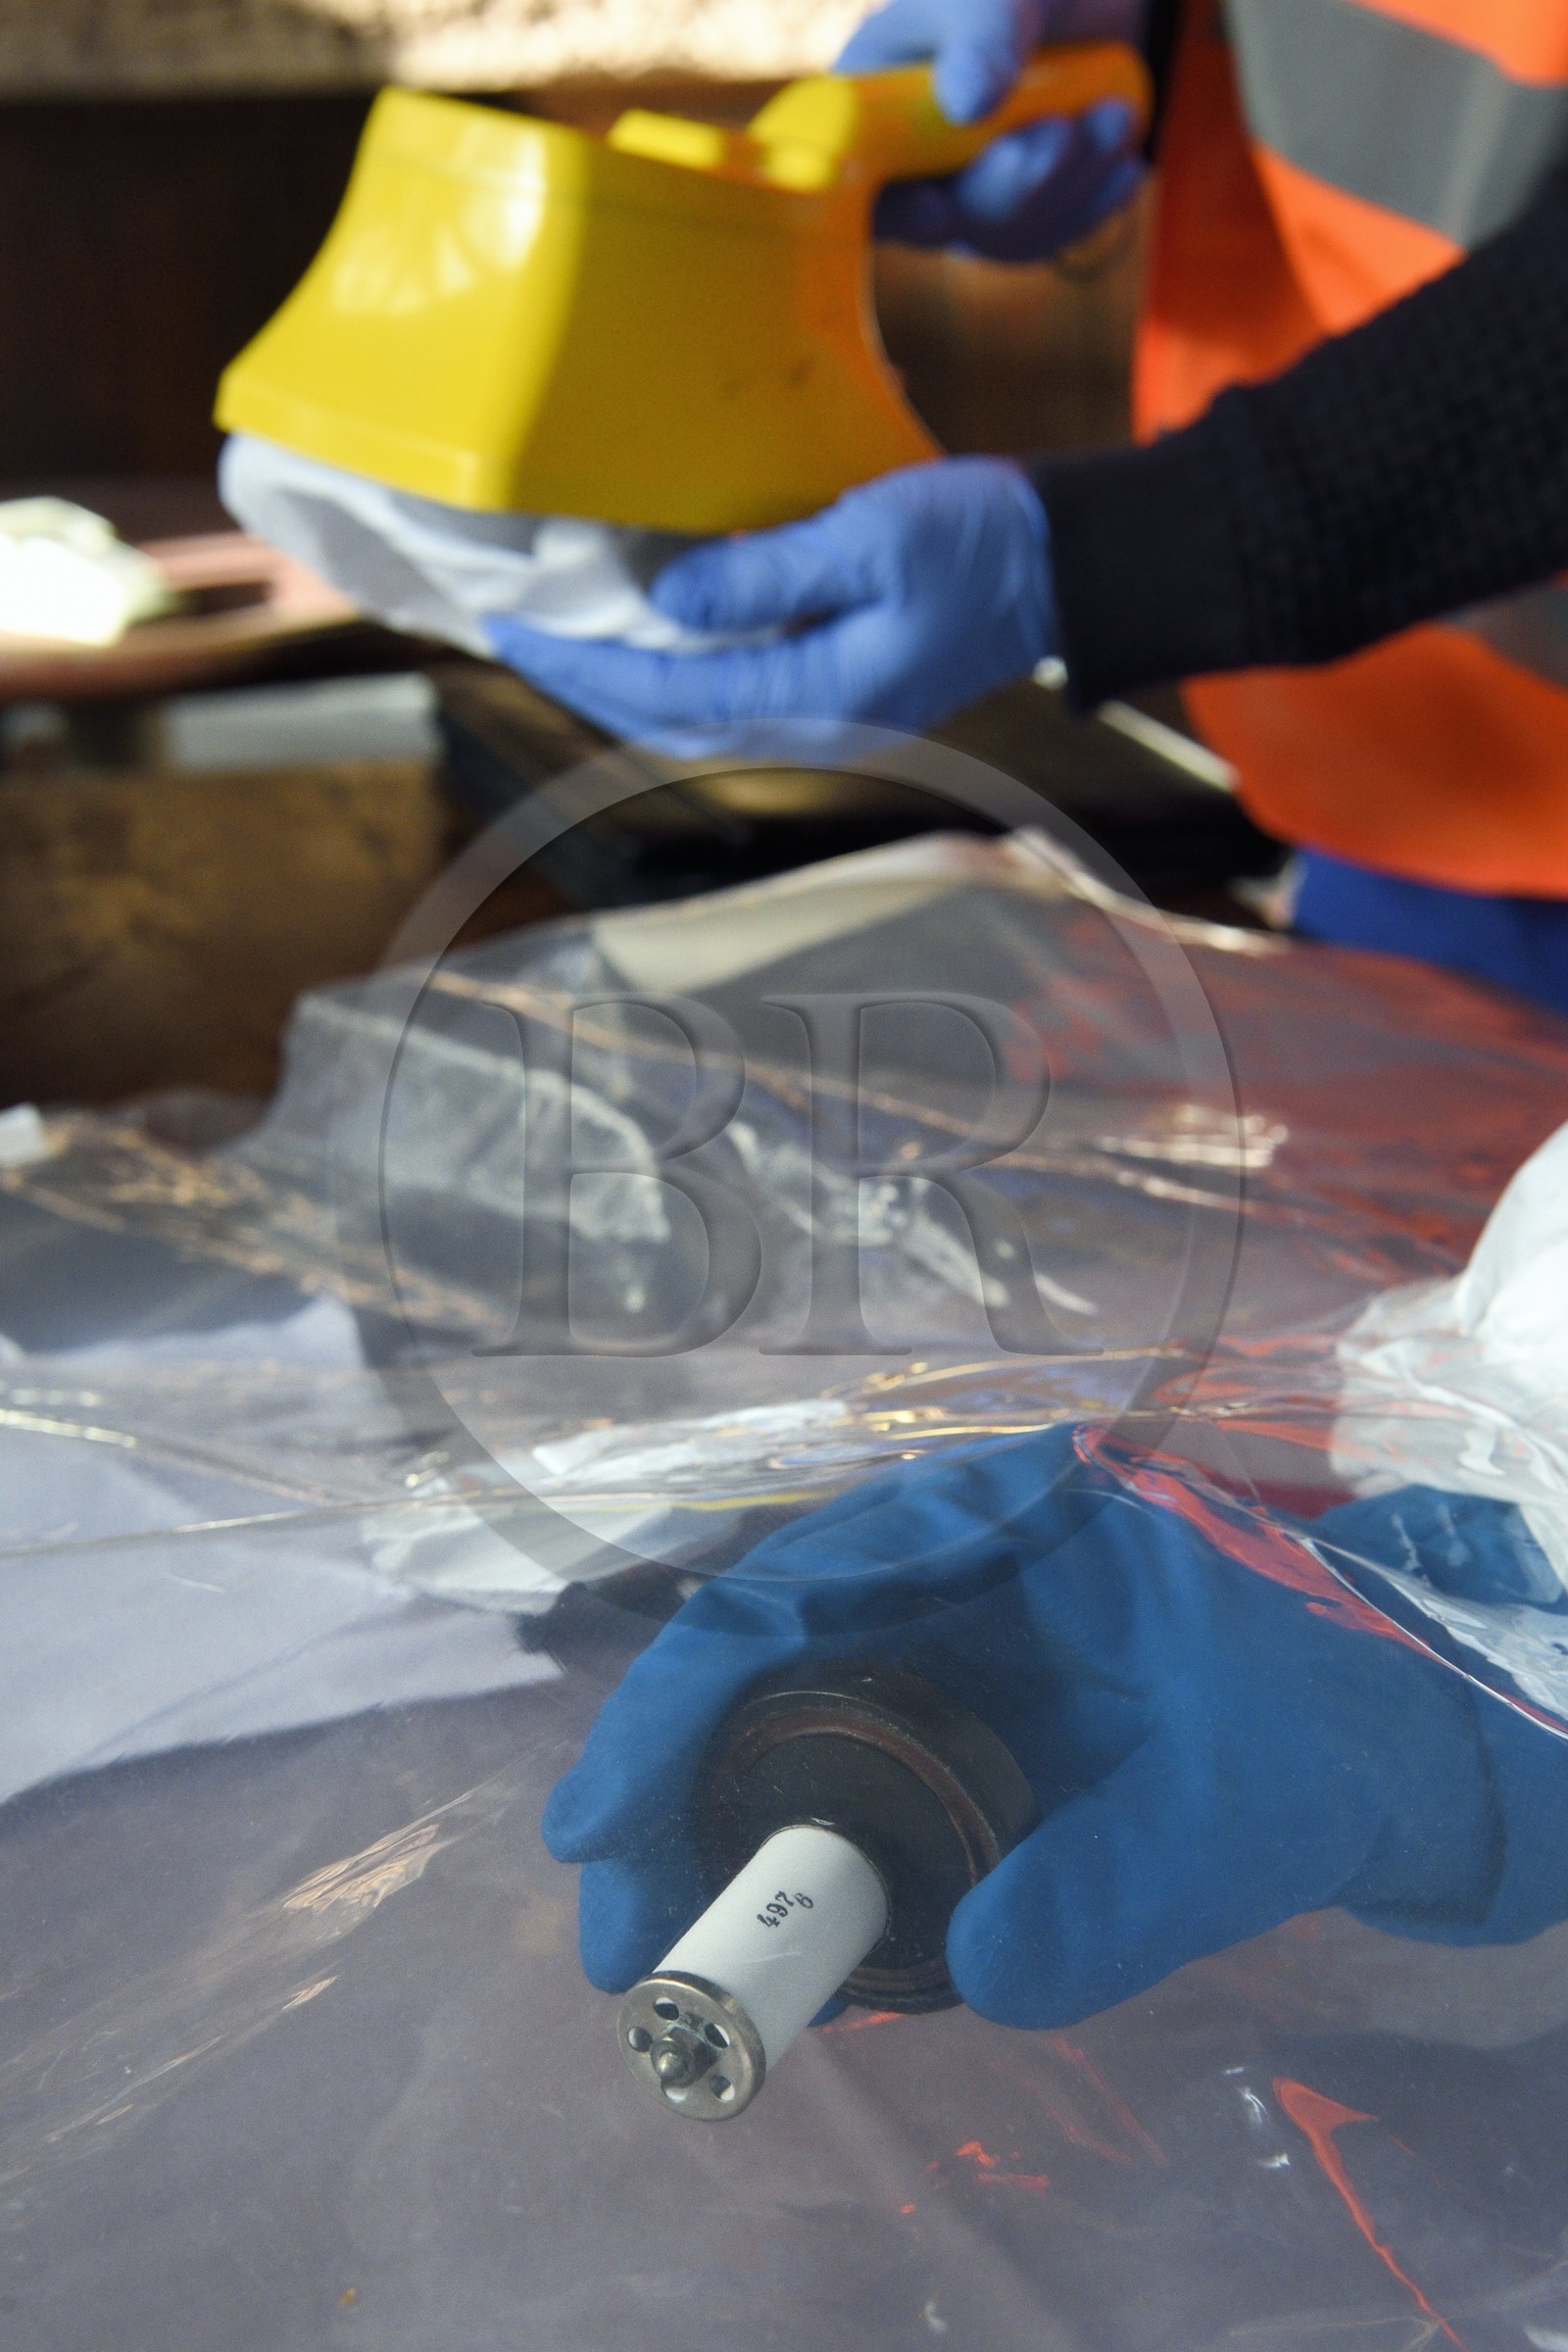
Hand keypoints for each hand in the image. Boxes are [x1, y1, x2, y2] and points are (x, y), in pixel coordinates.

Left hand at [486, 458, 1055, 743]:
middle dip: (586, 683)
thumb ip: (766, 576)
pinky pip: (734, 694)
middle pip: (667, 725)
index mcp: (816, 698)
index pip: (665, 698)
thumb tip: (669, 604)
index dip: (580, 668)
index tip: (512, 631)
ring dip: (626, 683)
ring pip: (698, 717)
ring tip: (566, 637)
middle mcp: (814, 723)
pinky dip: (677, 671)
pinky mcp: (843, 686)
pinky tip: (650, 633)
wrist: (1072, 565)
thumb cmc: (981, 541)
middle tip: (515, 634)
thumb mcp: (868, 538)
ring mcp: (831, 712)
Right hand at [544, 1428, 1567, 2026]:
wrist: (1379, 1737)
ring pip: (776, 1695)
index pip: (800, 1581)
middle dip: (667, 1784)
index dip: (680, 1698)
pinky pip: (826, 1743)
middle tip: (621, 1936)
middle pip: (756, 1641)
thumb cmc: (1321, 1737)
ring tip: (667, 1940)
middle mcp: (945, 1543)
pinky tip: (764, 1912)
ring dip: (708, 1816)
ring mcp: (937, 1613)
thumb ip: (1120, 1890)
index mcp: (1009, 1508)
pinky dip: (778, 1828)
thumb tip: (971, 1963)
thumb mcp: (1236, 1815)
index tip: (599, 1825)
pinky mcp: (942, 1687)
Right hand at [839, 0, 1144, 259]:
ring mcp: (961, 190)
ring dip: (1067, 187)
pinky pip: (1043, 234)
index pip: (858, 182)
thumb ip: (985, 36)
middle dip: (1013, 186)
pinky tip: (1123, 168)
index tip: (938, 208)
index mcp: (870, 106)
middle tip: (1066, 130)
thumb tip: (968, 106)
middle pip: (947, 219)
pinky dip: (1088, 205)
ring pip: (1004, 233)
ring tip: (1115, 117)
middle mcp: (907, 162)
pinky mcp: (1012, 207)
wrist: (1065, 2)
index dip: (895, 209)